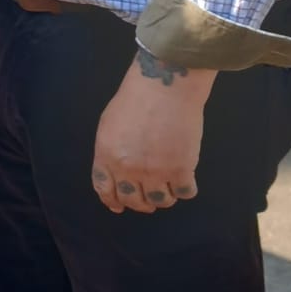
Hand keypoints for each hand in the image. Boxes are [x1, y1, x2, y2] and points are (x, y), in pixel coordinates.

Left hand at [90, 54, 214, 213]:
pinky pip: (184, 193)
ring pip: (159, 201)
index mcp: (106, 155)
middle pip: (133, 200)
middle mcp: (128, 168)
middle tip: (149, 198)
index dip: (112, 200)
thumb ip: (110, 149)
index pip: (104, 189)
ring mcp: (155, 171)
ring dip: (164, 198)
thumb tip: (113, 170)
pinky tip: (186, 179)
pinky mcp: (181, 170)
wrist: (164, 85)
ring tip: (168, 186)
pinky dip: (186, 189)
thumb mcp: (110, 123)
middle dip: (140, 203)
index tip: (118, 206)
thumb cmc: (136, 97)